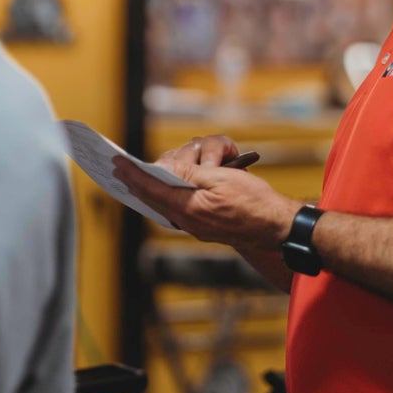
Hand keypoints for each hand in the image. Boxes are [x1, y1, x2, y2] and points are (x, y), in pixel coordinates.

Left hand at [111, 136, 296, 253]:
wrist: (276, 228)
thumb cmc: (255, 201)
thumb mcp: (221, 178)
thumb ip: (189, 174)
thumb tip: (163, 168)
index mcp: (188, 208)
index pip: (151, 189)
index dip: (132, 174)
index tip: (115, 163)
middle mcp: (188, 221)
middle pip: (155, 197)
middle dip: (142, 180)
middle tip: (127, 167)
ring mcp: (196, 226)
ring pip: (169, 201)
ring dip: (167, 184)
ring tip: (175, 170)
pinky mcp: (205, 227)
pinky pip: (181, 208)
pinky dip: (174, 195)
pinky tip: (173, 187)